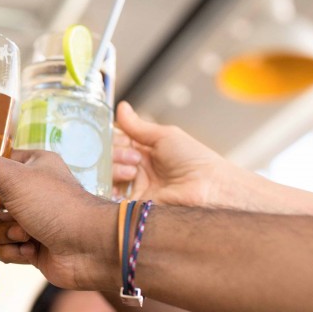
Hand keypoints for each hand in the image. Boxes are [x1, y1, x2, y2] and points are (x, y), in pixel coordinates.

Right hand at [0, 135, 115, 290]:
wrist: (93, 249)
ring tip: (22, 234)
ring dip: (3, 234)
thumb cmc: (56, 205)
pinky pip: (6, 250)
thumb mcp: (8, 175)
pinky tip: (30, 250)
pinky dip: (14, 252)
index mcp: (32, 164)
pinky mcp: (34, 249)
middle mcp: (34, 190)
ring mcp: (34, 221)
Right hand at [112, 101, 231, 206]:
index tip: (122, 137)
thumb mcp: (164, 136)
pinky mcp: (130, 204)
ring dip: (115, 168)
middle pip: (107, 157)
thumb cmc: (193, 160)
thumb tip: (121, 107)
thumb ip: (138, 126)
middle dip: (116, 153)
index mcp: (143, 151)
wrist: (207, 187)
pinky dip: (110, 186)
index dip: (114, 138)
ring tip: (133, 171)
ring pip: (105, 174)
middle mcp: (135, 169)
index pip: (115, 141)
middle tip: (135, 157)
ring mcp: (133, 187)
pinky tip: (125, 180)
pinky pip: (108, 195)